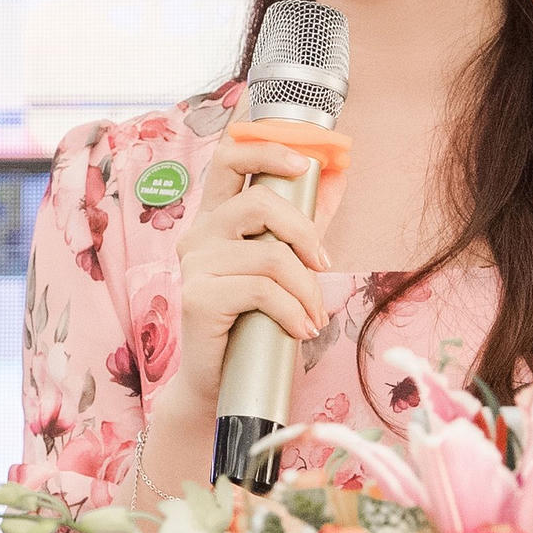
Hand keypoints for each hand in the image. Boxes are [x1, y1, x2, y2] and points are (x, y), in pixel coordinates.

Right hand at [127, 131, 345, 498]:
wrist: (222, 383)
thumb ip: (302, 224)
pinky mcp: (198, 299)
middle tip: (324, 266)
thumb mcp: (283, 267)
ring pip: (270, 256)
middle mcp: (198, 235)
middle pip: (259, 204)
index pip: (228, 158)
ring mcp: (194, 267)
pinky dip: (292, 310)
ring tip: (314, 316)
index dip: (266, 149)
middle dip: (305, 233)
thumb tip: (338, 175)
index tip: (304, 166)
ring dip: (306, 289)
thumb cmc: (255, 322)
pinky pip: (261, 291)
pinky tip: (299, 329)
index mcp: (215, 219)